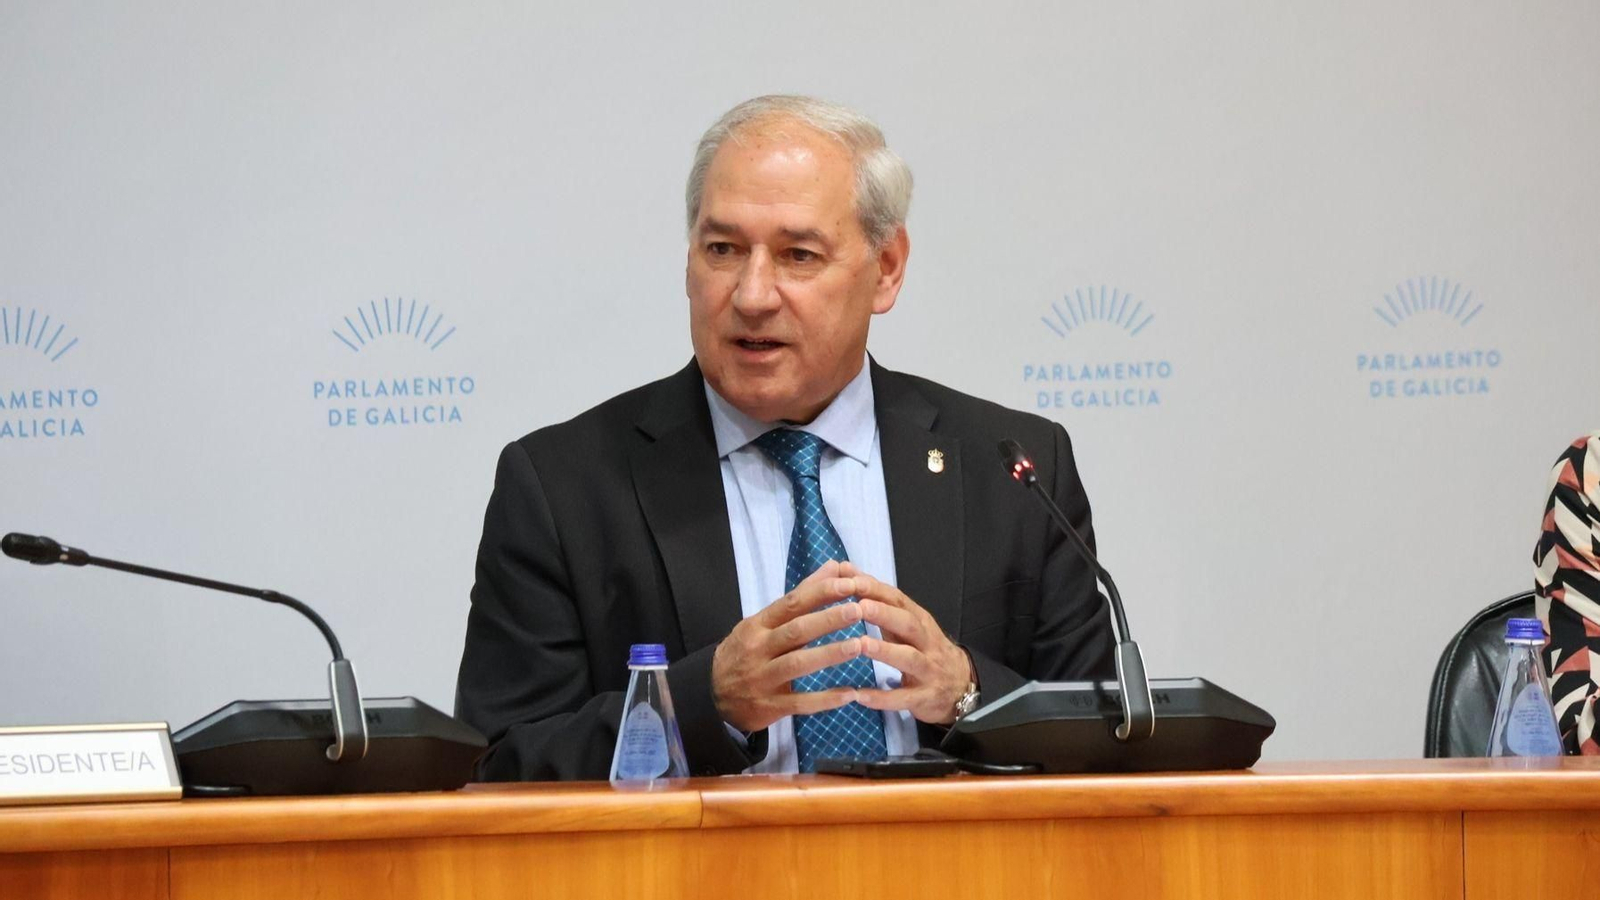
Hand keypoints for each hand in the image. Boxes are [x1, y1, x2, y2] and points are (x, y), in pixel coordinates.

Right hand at [711, 560, 869, 731]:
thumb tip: (833, 567)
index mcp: (758, 625)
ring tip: (858, 646)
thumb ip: (799, 597)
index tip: (848, 585)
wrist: (713, 697)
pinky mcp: (770, 706)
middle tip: (858, 610)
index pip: (790, 604)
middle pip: (795, 631)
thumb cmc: (745, 653)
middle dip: (828, 620)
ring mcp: (763, 679)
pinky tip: (850, 693)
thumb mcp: (763, 623)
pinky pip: (800, 703)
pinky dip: (825, 700)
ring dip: (829, 655)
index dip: (820, 593)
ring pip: (798, 664)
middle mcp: (758, 649)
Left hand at [851, 575, 975, 725]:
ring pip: (909, 658)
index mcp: (919, 621)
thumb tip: (846, 570)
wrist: (962, 687)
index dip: (876, 590)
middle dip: (884, 614)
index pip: (898, 600)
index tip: (851, 580)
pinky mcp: (924, 698)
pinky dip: (882, 697)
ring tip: (861, 645)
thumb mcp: (906, 623)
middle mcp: (926, 642)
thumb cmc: (924, 650)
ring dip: (885, 650)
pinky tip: (859, 696)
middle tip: (858, 606)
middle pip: (908, 624)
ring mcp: (928, 670)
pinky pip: (903, 698)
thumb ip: (878, 601)